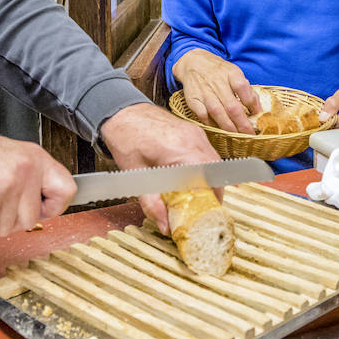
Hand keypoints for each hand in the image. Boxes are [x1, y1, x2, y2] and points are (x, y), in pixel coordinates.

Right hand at [0, 123, 74, 237]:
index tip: (41, 210)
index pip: (66, 190)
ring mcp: (8, 186)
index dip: (53, 207)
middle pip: (31, 219)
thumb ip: (26, 179)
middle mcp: (25, 170)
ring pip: (7, 229)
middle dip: (6, 219)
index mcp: (33, 158)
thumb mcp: (6, 156)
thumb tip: (37, 205)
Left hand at [100, 102, 221, 233]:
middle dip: (213, 194)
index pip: (208, 180)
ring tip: (198, 199)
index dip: (210, 200)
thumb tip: (166, 226)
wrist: (122, 113)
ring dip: (210, 181)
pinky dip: (206, 169)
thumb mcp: (135, 175)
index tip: (204, 216)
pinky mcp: (195, 133)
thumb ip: (152, 203)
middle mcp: (194, 140)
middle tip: (203, 212)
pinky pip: (208, 154)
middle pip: (216, 173)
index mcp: (180, 150)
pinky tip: (194, 180)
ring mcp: (196, 134)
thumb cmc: (126, 139)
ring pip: (215, 163)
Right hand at [170, 49, 259, 133]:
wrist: (194, 63)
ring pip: (217, 113)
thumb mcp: (236, 74)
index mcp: (231, 74)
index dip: (252, 103)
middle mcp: (217, 83)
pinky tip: (218, 130)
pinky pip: (202, 115)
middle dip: (242, 124)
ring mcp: (204, 92)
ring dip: (228, 127)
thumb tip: (258, 110)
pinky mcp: (193, 99)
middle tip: (249, 134)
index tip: (258, 115)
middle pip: (232, 106)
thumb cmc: (219, 71)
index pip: (243, 89)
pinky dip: (211, 124)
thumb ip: (247, 90)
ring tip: (237, 136)